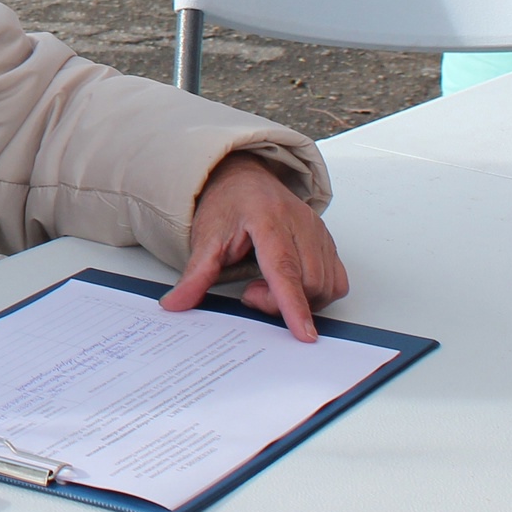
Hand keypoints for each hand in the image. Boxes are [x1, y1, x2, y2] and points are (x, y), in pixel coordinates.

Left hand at [163, 152, 348, 342]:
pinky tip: (294, 284)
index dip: (293, 305)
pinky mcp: (327, 240)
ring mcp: (318, 230)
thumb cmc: (228, 204)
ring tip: (268, 284)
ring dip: (299, 299)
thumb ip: (195, 275)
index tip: (304, 333)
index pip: (284, 269)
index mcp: (267, 218)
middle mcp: (299, 222)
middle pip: (307, 283)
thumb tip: (174, 304)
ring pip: (324, 286)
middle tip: (252, 291)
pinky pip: (337, 281)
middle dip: (279, 302)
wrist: (245, 178)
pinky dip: (318, 293)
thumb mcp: (205, 237)